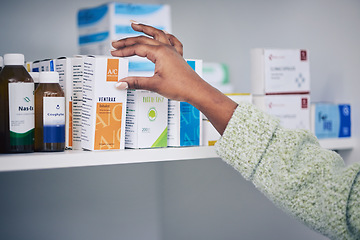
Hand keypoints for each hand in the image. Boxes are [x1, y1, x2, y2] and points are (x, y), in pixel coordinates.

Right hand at [111, 22, 237, 134]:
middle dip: (128, 40)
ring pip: (157, 34)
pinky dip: (164, 35)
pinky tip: (162, 34)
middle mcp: (166, 48)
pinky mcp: (177, 56)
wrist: (196, 91)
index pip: (137, 48)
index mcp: (160, 53)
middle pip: (144, 39)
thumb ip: (136, 83)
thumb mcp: (154, 85)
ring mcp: (173, 51)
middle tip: (116, 42)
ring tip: (134, 24)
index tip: (114, 53)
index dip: (124, 50)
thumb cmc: (180, 87)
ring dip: (145, 29)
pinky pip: (171, 41)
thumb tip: (121, 83)